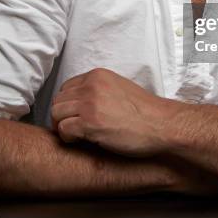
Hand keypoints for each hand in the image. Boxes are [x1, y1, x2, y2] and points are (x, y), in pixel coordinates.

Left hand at [51, 68, 179, 155]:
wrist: (161, 124)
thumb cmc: (144, 112)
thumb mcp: (119, 88)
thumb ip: (99, 90)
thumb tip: (81, 102)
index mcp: (98, 75)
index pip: (66, 87)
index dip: (68, 104)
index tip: (76, 116)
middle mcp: (92, 86)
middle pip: (58, 100)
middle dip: (62, 116)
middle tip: (74, 128)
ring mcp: (90, 104)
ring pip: (56, 114)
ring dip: (63, 127)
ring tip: (77, 135)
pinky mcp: (90, 123)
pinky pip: (63, 129)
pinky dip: (68, 138)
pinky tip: (81, 141)